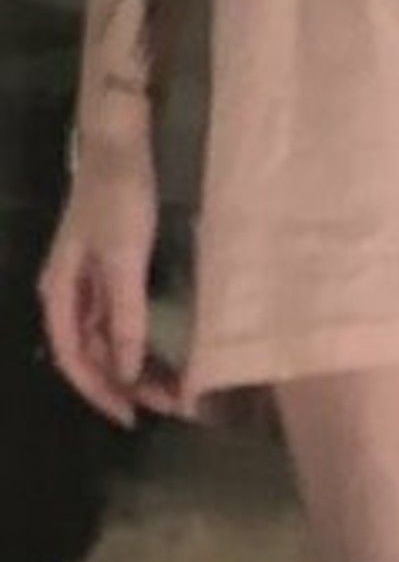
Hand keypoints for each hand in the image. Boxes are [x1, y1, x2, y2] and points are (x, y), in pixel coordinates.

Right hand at [35, 133, 184, 429]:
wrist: (123, 143)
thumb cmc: (118, 198)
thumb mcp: (123, 260)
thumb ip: (125, 317)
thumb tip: (128, 372)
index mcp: (59, 293)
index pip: (74, 359)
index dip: (99, 392)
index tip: (131, 417)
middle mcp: (71, 294)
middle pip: (95, 354)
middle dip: (128, 384)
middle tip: (170, 406)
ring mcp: (92, 284)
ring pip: (112, 340)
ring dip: (139, 366)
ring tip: (176, 389)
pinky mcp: (115, 271)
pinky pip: (126, 319)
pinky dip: (145, 340)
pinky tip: (169, 354)